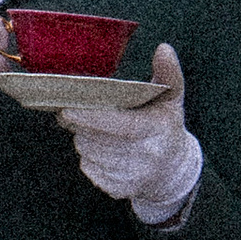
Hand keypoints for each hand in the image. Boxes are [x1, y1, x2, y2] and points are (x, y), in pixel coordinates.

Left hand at [51, 42, 202, 229]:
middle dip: (80, 125)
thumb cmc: (167, 127)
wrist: (174, 171)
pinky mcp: (119, 190)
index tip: (67, 110)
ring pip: (88, 154)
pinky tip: (100, 148)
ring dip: (83, 139)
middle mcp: (146, 159)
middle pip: (96, 140)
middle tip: (74, 112)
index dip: (91, 118)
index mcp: (157, 132)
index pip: (120, 126)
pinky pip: (88, 169)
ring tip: (92, 129)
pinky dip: (88, 157)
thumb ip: (168, 73)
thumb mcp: (172, 99)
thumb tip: (164, 49)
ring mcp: (132, 178)